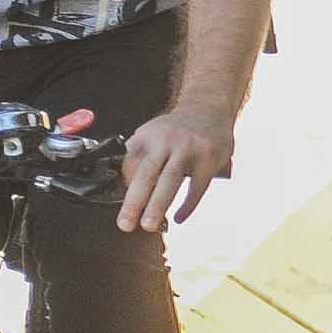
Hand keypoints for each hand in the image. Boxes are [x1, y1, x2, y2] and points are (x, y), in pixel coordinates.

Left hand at [121, 104, 236, 233]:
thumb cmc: (177, 129)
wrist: (209, 107)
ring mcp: (189, 148)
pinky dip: (187, 205)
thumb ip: (138, 158)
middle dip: (134, 201)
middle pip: (147, 173)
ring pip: (170, 180)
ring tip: (149, 225)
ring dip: (158, 205)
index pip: (129, 164)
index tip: (122, 207)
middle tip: (126, 224)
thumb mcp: (152, 134)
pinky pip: (196, 186)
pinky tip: (179, 217)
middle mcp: (166, 139)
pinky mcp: (209, 157)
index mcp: (147, 135)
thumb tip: (123, 192)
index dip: (124, 188)